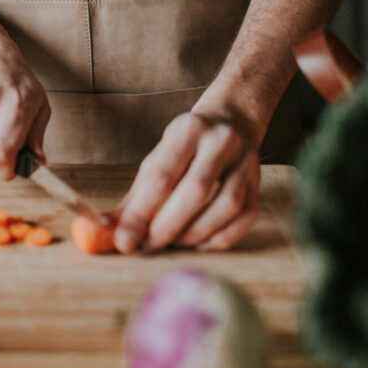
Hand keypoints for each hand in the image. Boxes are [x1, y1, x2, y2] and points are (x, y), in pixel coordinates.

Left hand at [113, 95, 262, 252]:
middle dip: (168, 226)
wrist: (231, 120)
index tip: (124, 241)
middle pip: (196, 190)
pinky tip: (199, 242)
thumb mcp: (158, 156)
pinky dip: (220, 237)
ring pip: (226, 206)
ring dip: (194, 234)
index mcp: (187, 130)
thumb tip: (108, 230)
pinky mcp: (259, 183)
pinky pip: (245, 218)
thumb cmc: (186, 145)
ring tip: (172, 243)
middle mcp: (221, 141)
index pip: (162, 174)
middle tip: (147, 247)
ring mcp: (246, 162)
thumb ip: (136, 195)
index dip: (141, 212)